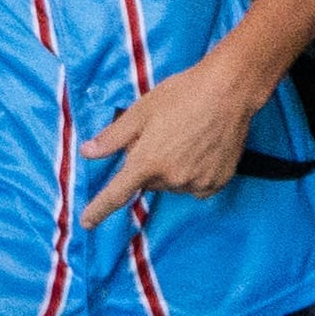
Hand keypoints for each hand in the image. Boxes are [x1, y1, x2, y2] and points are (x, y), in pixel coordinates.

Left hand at [77, 55, 268, 226]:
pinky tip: (199, 152)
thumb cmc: (181, 95)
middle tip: (159, 136)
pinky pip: (196, 187)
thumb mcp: (139, 111)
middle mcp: (171, 178)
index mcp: (147, 162)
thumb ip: (112, 137)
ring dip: (170, 170)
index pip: (116, 194)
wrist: (228, 91)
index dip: (99, 210)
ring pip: (171, 184)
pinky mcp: (219, 181)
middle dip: (147, 164)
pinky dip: (192, 175)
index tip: (87, 224)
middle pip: (148, 181)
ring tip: (183, 139)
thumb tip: (86, 153)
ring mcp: (197, 182)